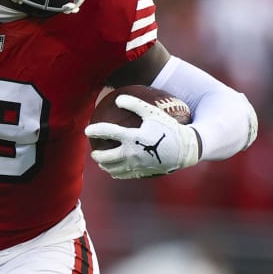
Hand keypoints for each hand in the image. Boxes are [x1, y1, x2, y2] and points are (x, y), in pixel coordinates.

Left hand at [84, 94, 199, 178]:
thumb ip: (135, 104)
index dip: (95, 131)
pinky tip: (114, 170)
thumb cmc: (169, 128)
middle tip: (94, 151)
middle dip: (96, 154)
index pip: (108, 133)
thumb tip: (118, 98)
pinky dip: (115, 172)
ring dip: (104, 165)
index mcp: (132, 137)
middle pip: (106, 156)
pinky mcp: (141, 172)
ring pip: (112, 168)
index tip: (87, 130)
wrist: (185, 150)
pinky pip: (123, 175)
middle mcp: (131, 153)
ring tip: (102, 161)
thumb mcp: (153, 113)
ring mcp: (136, 165)